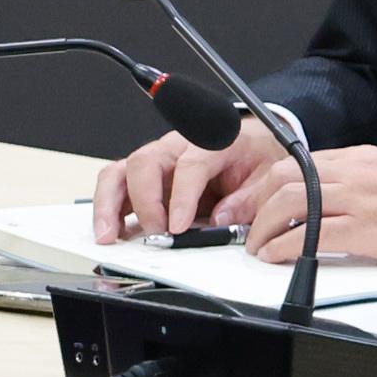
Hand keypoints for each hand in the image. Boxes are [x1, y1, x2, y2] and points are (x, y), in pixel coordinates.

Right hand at [92, 120, 283, 243]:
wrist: (254, 142)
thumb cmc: (256, 154)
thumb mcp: (268, 174)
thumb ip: (248, 198)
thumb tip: (221, 220)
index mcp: (213, 141)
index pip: (190, 165)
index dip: (181, 197)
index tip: (176, 226)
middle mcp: (178, 146)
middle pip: (146, 162)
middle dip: (144, 201)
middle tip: (153, 232)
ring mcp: (158, 159)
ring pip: (122, 170)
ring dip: (110, 203)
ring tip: (108, 235)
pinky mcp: (147, 176)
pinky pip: (117, 183)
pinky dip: (108, 207)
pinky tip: (111, 231)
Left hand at [237, 144, 376, 268]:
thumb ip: (360, 183)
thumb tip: (326, 203)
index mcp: (361, 158)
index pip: (296, 164)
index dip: (263, 186)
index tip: (248, 207)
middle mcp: (356, 172)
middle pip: (285, 178)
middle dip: (253, 205)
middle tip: (240, 229)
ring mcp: (362, 199)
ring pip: (292, 202)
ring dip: (263, 227)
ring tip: (255, 248)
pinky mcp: (371, 230)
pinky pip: (313, 236)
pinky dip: (285, 247)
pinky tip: (275, 258)